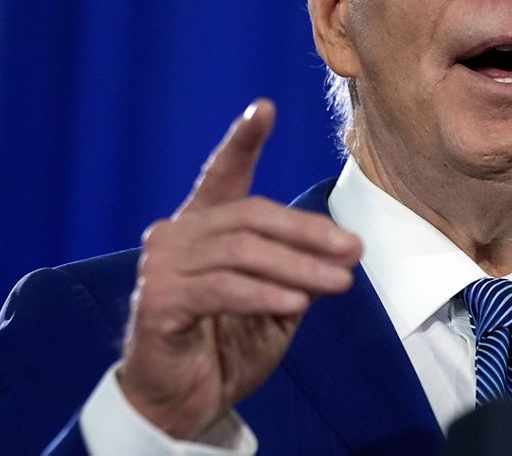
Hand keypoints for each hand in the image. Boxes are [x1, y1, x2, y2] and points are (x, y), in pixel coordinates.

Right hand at [116, 99, 362, 438]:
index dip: (242, 140)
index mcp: (202, 227)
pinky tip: (296, 302)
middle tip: (353, 249)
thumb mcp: (275, 302)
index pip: (222, 174)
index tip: (265, 107)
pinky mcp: (158, 302)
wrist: (182, 404)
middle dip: (308, 231)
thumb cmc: (226, 346)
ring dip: (298, 266)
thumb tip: (342, 251)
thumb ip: (297, 271)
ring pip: (241, 251)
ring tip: (339, 283)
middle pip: (249, 215)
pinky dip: (264, 293)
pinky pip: (222, 288)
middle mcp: (175, 236)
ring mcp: (161, 266)